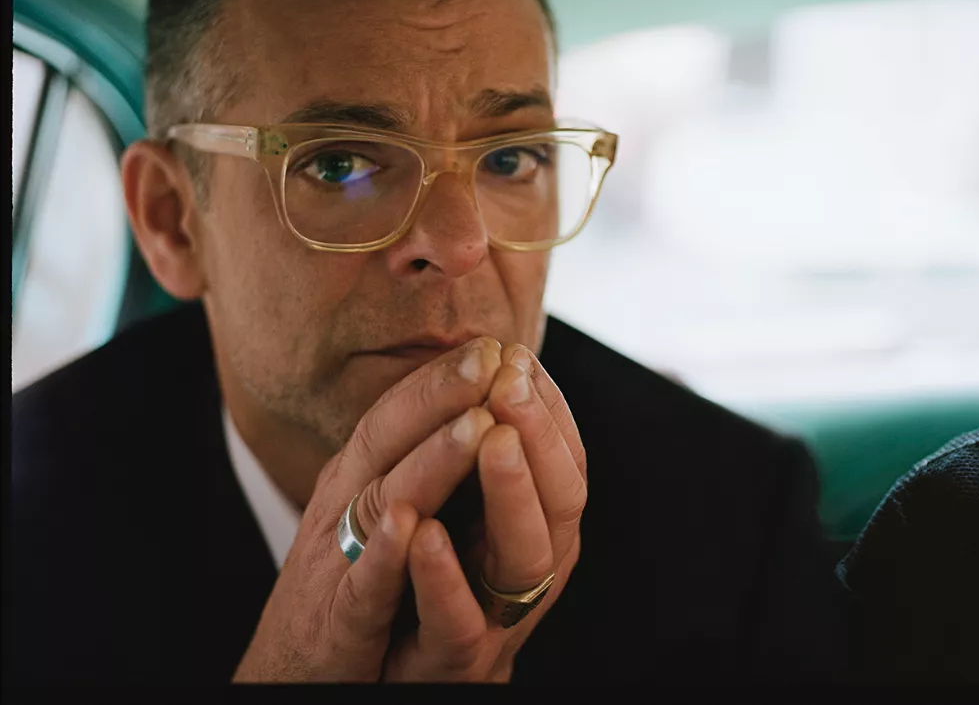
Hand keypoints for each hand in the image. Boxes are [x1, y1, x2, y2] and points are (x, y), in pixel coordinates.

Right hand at [233, 338, 505, 681]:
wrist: (297, 675)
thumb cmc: (350, 588)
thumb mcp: (374, 515)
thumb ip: (411, 464)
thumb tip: (464, 406)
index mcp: (356, 483)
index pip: (396, 414)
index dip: (441, 376)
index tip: (492, 340)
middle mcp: (343, 511)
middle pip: (389, 442)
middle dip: (441, 397)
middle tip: (490, 357)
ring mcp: (338, 563)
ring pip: (384, 500)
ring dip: (431, 461)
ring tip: (476, 425)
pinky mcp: (339, 620)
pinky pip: (365, 583)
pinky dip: (388, 554)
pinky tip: (413, 525)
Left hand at [384, 343, 588, 681]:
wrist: (366, 680)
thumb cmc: (411, 595)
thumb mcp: (450, 519)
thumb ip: (472, 464)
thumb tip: (482, 368)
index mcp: (534, 533)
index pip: (565, 460)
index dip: (549, 408)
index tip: (518, 354)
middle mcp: (531, 574)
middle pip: (563, 499)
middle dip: (540, 434)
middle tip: (513, 378)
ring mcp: (497, 621)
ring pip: (528, 556)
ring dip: (509, 491)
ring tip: (488, 435)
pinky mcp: (448, 663)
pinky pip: (456, 622)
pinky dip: (440, 576)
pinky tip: (421, 532)